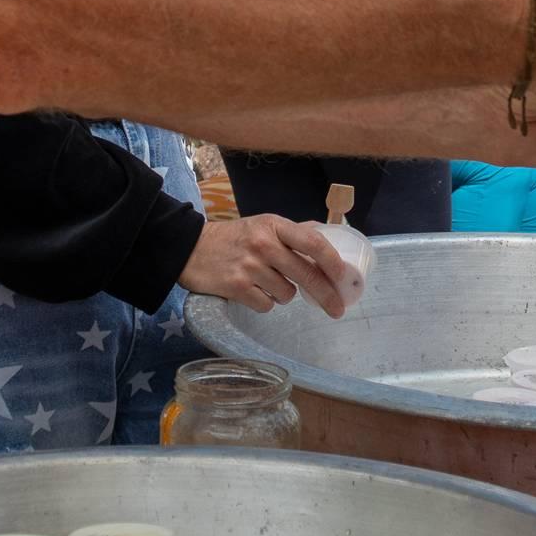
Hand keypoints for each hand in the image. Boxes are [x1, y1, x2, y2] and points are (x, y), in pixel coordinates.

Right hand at [179, 215, 347, 317]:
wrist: (191, 248)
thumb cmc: (234, 238)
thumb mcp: (263, 225)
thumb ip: (294, 233)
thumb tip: (328, 239)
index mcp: (274, 226)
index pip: (313, 242)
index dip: (333, 262)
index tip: (344, 277)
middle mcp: (264, 244)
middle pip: (306, 274)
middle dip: (326, 295)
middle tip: (337, 309)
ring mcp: (250, 266)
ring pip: (287, 294)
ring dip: (283, 294)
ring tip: (267, 282)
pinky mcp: (236, 287)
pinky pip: (267, 305)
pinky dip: (264, 302)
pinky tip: (253, 291)